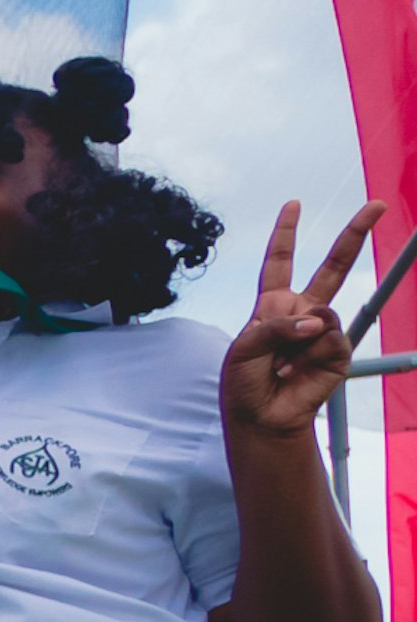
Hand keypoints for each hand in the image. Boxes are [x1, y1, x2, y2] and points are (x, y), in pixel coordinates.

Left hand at [226, 199, 385, 441]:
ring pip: (325, 312)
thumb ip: (276, 325)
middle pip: (333, 267)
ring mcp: (322, 331)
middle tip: (378, 204)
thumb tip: (317, 320)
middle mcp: (302, 312)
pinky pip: (330, 339)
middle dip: (355, 234)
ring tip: (281, 364)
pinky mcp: (337, 352)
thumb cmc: (244, 381)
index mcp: (273, 304)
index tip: (294, 205)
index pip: (279, 262)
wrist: (260, 417)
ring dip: (298, 339)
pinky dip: (310, 354)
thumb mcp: (245, 347)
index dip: (286, 234)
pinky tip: (295, 371)